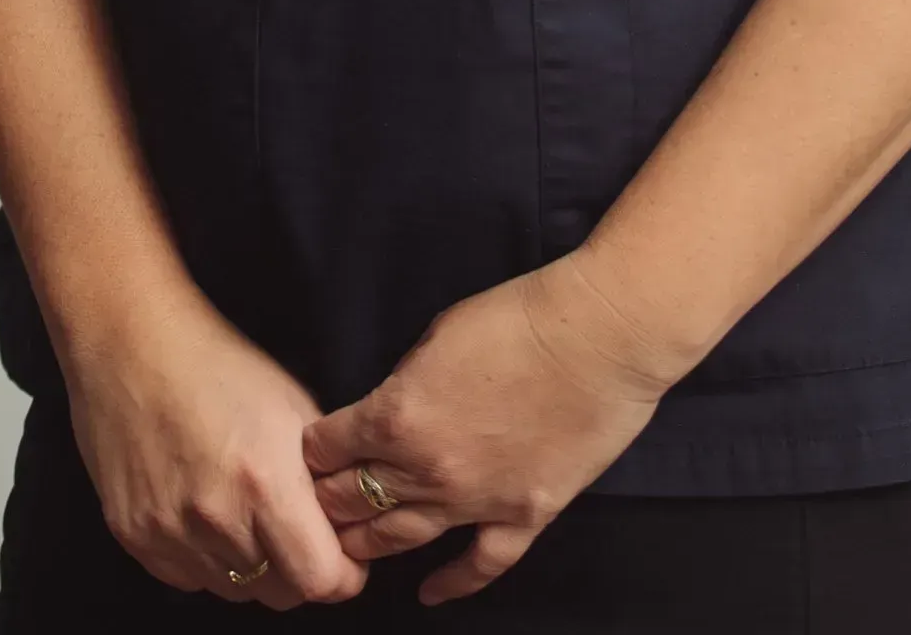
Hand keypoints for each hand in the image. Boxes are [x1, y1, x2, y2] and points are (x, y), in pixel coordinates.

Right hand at [60, 281, 372, 608]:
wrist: (131, 346)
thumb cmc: (220, 365)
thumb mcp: (293, 406)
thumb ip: (321, 476)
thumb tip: (345, 525)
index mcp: (265, 483)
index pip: (321, 579)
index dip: (344, 574)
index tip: (346, 557)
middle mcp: (217, 520)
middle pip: (280, 594)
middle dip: (302, 572)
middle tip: (300, 534)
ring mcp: (170, 534)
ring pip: (235, 592)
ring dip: (254, 568)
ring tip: (250, 516)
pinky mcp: (135, 538)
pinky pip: (190, 579)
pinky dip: (209, 562)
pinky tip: (209, 515)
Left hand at [300, 252, 677, 605]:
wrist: (600, 336)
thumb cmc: (521, 317)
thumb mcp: (441, 332)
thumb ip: (408, 379)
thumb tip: (395, 403)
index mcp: (398, 415)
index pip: (330, 446)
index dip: (314, 448)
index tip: (309, 451)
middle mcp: (427, 468)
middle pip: (356, 498)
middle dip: (329, 499)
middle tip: (314, 504)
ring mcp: (477, 501)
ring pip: (403, 538)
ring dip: (368, 544)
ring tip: (345, 550)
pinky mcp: (524, 515)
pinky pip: (479, 564)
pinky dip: (452, 585)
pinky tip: (428, 594)